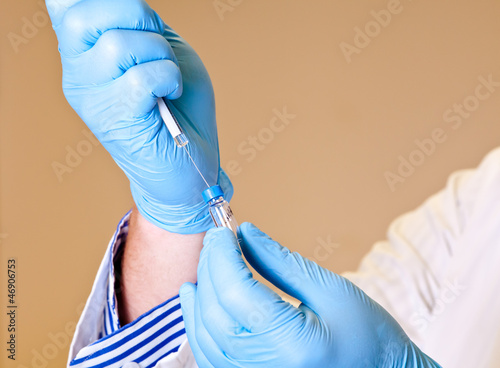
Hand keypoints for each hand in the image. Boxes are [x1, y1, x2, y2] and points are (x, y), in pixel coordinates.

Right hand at [46, 0, 231, 232]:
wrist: (190, 161)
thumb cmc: (179, 105)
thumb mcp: (160, 50)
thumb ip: (139, 25)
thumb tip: (124, 2)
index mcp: (84, 54)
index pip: (65, 7)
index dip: (101, 0)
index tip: (134, 17)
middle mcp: (78, 75)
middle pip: (84, 17)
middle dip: (134, 14)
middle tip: (157, 42)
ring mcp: (93, 100)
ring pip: (118, 46)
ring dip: (160, 53)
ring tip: (169, 77)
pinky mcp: (117, 121)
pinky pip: (141, 77)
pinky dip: (169, 77)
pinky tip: (172, 92)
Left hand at [179, 223, 441, 366]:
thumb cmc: (370, 338)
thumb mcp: (331, 291)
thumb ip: (281, 262)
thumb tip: (244, 234)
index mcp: (295, 346)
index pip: (237, 294)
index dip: (223, 257)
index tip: (221, 232)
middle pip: (216, 314)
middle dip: (210, 270)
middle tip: (215, 241)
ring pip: (206, 338)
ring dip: (200, 296)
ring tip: (206, 264)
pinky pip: (212, 356)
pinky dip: (200, 325)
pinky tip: (198, 300)